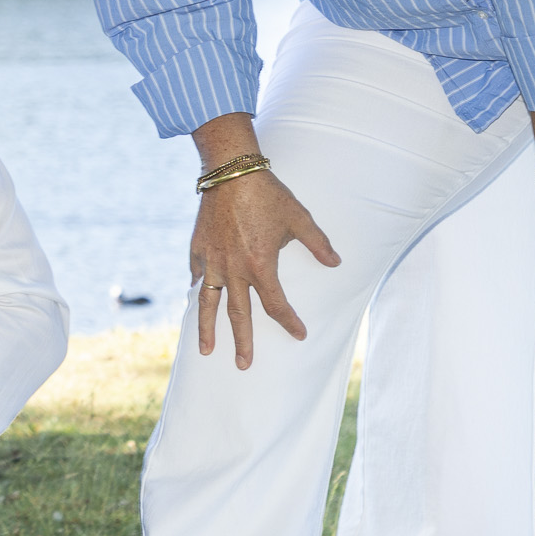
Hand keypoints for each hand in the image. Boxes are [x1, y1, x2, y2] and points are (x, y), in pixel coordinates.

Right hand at [190, 167, 338, 366]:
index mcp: (260, 265)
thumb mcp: (299, 217)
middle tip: (244, 364)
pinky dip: (199, 289)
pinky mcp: (198, 248)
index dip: (289, 322)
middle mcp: (234, 269)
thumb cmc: (267, 194)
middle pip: (238, 314)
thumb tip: (336, 263)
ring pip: (208, 303)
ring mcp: (212, 260)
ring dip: (207, 328)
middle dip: (242, 342)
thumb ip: (318, 244)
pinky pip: (198, 275)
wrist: (230, 171)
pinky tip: (198, 298)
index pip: (276, 305)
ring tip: (207, 350)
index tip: (299, 334)